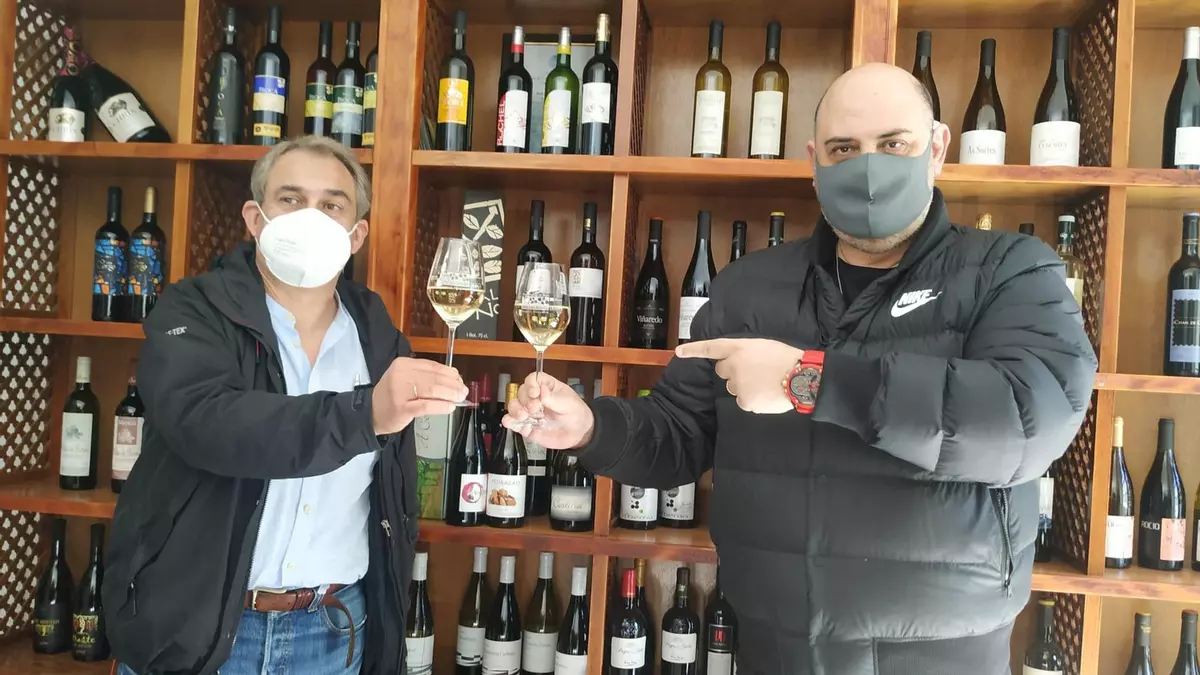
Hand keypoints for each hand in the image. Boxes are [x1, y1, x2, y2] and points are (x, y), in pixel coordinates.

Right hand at [372, 358, 467, 434]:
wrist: (370, 413)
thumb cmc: (392, 396)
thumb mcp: (405, 378)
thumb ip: (426, 376)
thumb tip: (454, 378)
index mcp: (403, 364)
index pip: (432, 366)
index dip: (450, 373)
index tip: (460, 379)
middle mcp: (400, 375)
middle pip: (435, 378)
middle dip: (453, 385)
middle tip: (463, 391)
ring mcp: (400, 392)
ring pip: (432, 390)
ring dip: (450, 394)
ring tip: (459, 398)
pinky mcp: (401, 408)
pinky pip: (426, 406)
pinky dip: (441, 406)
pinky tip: (450, 407)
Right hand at [501, 372, 594, 449]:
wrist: (578, 434)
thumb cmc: (576, 413)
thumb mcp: (569, 403)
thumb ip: (554, 399)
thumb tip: (542, 392)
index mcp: (546, 386)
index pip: (533, 379)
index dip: (531, 384)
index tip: (535, 393)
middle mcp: (535, 397)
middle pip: (521, 392)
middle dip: (525, 400)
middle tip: (534, 408)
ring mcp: (529, 411)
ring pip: (514, 405)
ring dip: (515, 410)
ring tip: (523, 416)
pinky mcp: (525, 425)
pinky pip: (513, 422)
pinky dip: (510, 422)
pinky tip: (512, 423)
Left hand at [675, 338, 802, 413]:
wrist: (801, 378)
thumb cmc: (786, 359)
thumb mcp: (763, 346)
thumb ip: (745, 352)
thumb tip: (739, 364)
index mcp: (739, 348)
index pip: (711, 347)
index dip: (693, 350)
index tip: (679, 352)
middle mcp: (733, 365)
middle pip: (722, 371)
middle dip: (733, 372)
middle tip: (754, 372)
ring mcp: (737, 385)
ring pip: (733, 387)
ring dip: (745, 386)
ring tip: (765, 383)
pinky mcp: (743, 401)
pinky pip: (743, 401)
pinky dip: (752, 399)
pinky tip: (766, 394)